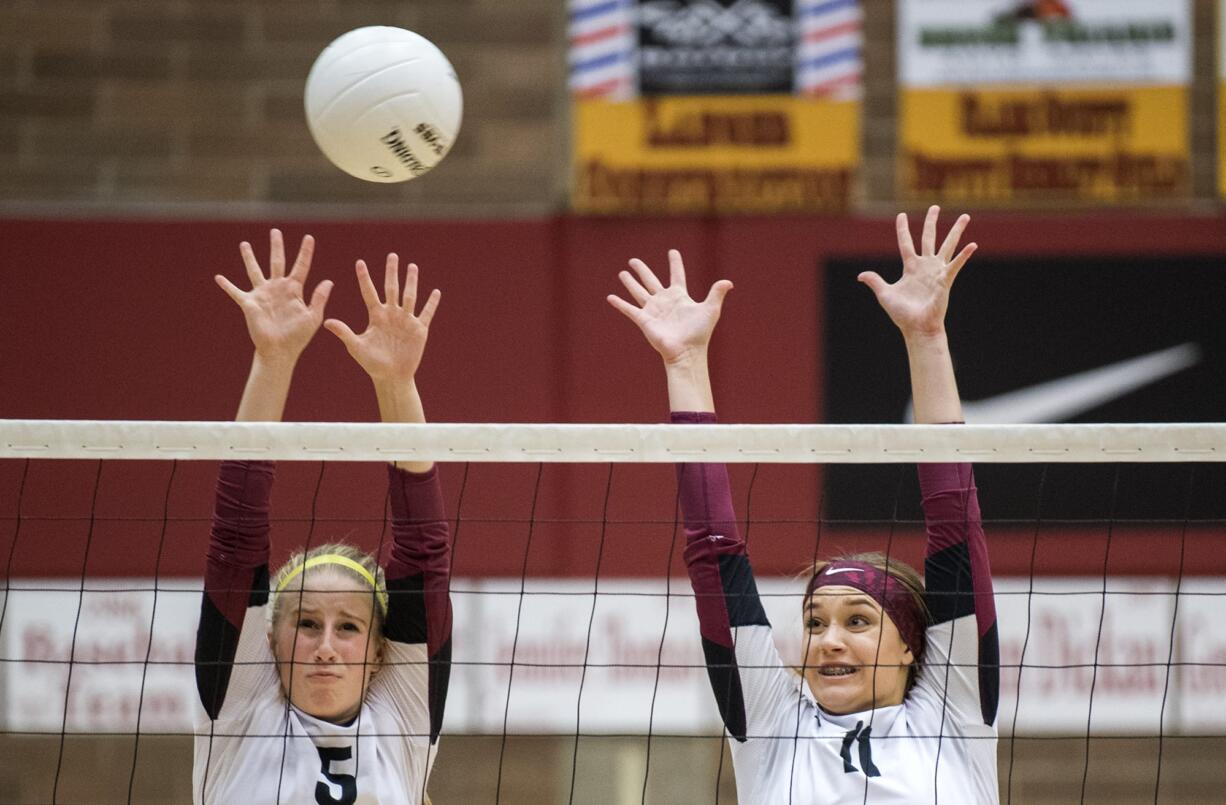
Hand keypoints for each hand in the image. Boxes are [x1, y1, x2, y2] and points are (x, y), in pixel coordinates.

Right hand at [215, 229, 332, 362]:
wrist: (280, 351)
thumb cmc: (298, 336)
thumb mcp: (312, 317)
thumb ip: (319, 298)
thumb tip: (329, 281)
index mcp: (294, 290)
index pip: (301, 266)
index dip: (305, 252)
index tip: (309, 237)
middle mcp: (278, 288)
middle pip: (277, 262)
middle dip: (276, 247)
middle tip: (275, 231)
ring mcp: (263, 294)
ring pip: (255, 270)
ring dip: (249, 258)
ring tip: (244, 244)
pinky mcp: (249, 303)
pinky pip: (236, 292)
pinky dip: (227, 285)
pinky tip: (218, 277)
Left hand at [324, 254, 439, 385]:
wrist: (391, 377)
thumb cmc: (372, 364)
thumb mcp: (356, 346)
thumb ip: (344, 332)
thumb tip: (326, 321)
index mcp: (376, 316)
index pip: (369, 292)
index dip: (364, 278)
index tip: (359, 262)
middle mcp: (391, 315)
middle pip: (391, 288)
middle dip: (391, 272)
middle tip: (392, 255)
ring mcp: (406, 321)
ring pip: (409, 296)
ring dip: (411, 281)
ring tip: (412, 266)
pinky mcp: (419, 329)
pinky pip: (426, 313)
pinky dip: (431, 303)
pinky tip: (435, 292)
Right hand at [607, 249, 732, 366]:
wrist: (686, 352)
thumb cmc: (700, 333)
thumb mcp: (710, 310)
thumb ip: (716, 294)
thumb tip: (729, 282)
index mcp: (679, 297)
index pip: (677, 275)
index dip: (675, 263)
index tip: (672, 251)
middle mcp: (665, 301)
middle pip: (651, 281)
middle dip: (642, 270)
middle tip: (633, 261)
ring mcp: (653, 310)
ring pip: (638, 292)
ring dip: (630, 283)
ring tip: (622, 273)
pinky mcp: (644, 320)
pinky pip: (629, 310)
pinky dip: (619, 304)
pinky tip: (610, 297)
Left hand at [857, 206, 975, 340]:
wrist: (917, 327)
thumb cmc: (902, 314)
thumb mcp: (885, 294)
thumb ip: (875, 282)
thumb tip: (861, 275)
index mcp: (910, 268)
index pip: (906, 243)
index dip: (903, 229)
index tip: (901, 215)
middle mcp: (925, 266)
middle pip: (928, 238)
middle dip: (931, 222)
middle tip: (935, 207)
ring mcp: (937, 272)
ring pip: (947, 246)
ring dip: (956, 231)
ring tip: (965, 217)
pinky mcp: (945, 280)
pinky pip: (955, 265)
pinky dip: (963, 256)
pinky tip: (972, 245)